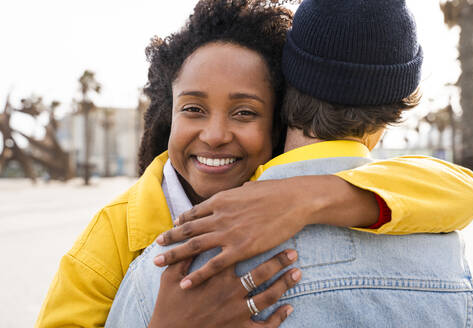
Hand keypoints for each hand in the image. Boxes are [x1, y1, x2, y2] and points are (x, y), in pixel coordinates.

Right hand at [148, 249, 300, 327]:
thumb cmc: (169, 305)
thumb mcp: (171, 278)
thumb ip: (182, 257)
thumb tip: (188, 238)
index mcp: (216, 276)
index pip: (241, 254)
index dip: (258, 243)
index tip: (272, 232)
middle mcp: (230, 292)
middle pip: (261, 273)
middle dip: (280, 262)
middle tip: (294, 252)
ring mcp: (237, 312)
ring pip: (267, 296)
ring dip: (284, 284)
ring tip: (297, 273)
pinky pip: (264, 325)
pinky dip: (278, 317)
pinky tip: (288, 308)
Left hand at [155, 178, 308, 288]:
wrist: (294, 200)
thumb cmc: (276, 192)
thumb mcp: (250, 188)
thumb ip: (236, 194)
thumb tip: (234, 194)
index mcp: (221, 200)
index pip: (194, 212)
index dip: (182, 221)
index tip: (173, 227)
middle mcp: (219, 215)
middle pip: (187, 229)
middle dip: (170, 238)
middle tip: (156, 246)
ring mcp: (228, 232)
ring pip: (193, 246)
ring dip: (174, 255)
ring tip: (158, 263)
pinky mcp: (240, 249)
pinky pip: (213, 265)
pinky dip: (197, 275)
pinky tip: (185, 283)